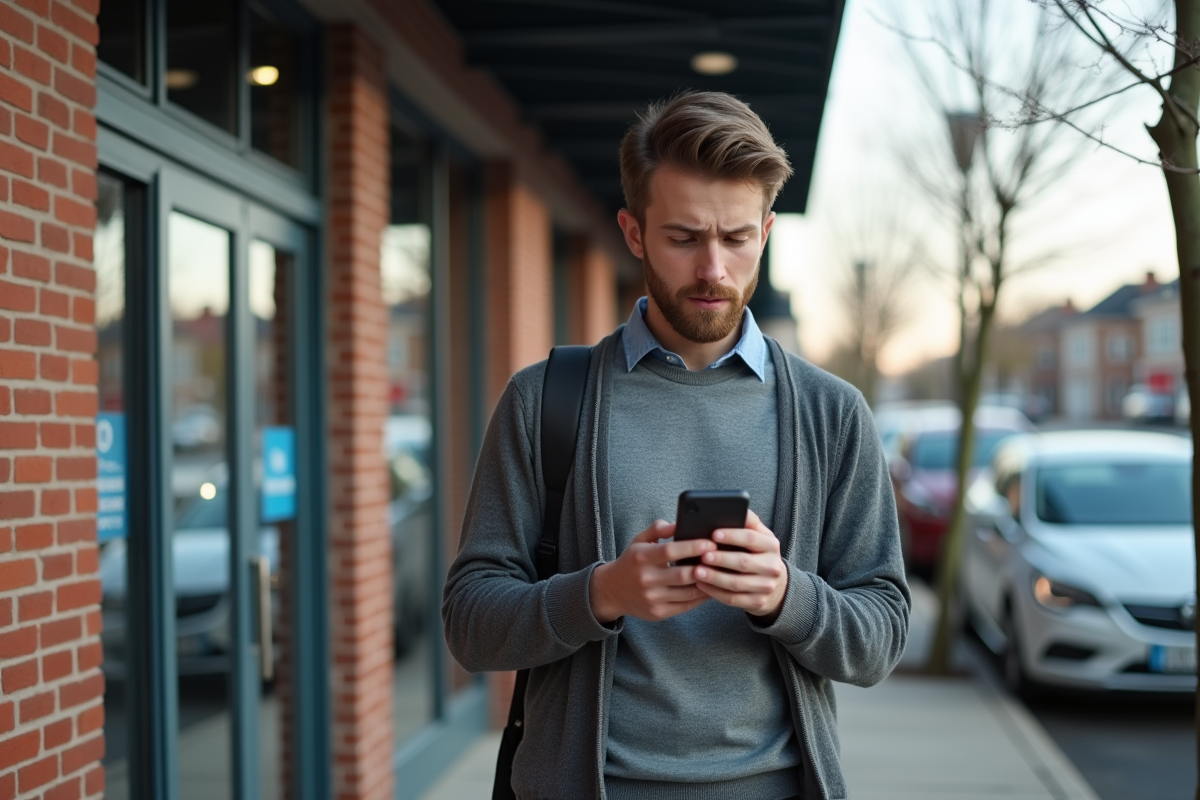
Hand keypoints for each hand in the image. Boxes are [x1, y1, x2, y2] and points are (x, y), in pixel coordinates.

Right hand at [589, 520, 715, 622]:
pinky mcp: (658, 613)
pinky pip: (686, 606)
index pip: (670, 551)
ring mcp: (652, 599)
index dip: (692, 547)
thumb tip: (680, 523)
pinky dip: (701, 597)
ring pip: (688, 593)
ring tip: (721, 573)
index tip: (710, 542)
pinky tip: (711, 588)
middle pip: (682, 575)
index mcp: (641, 557)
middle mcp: (646, 579)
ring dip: (708, 583)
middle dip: (705, 567)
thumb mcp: (639, 541)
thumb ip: (658, 529)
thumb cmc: (631, 562)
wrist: (611, 591)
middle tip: (722, 558)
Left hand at [694, 510, 788, 621]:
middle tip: (702, 555)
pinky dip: (715, 592)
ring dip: (714, 578)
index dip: (731, 535)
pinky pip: (733, 599)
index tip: (713, 534)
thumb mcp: (758, 535)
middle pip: (743, 562)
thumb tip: (729, 506)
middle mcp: (772, 566)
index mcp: (771, 545)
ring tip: (696, 571)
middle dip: (721, 559)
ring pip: (737, 584)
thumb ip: (747, 521)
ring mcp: (766, 587)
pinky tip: (700, 585)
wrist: (775, 584)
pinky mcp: (758, 602)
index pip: (750, 538)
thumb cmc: (757, 553)